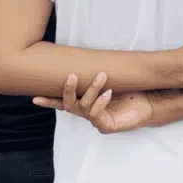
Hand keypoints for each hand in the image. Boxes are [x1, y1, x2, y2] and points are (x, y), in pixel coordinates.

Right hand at [34, 72, 152, 133]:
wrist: (148, 103)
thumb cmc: (129, 90)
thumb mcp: (110, 80)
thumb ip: (96, 72)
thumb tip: (87, 56)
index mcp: (85, 102)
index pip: (63, 102)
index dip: (48, 101)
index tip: (34, 98)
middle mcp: (86, 112)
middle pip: (68, 104)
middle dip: (68, 89)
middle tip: (71, 75)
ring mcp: (95, 120)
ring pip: (84, 105)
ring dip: (91, 89)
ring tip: (102, 76)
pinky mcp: (105, 126)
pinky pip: (96, 114)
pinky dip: (101, 102)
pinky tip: (109, 93)